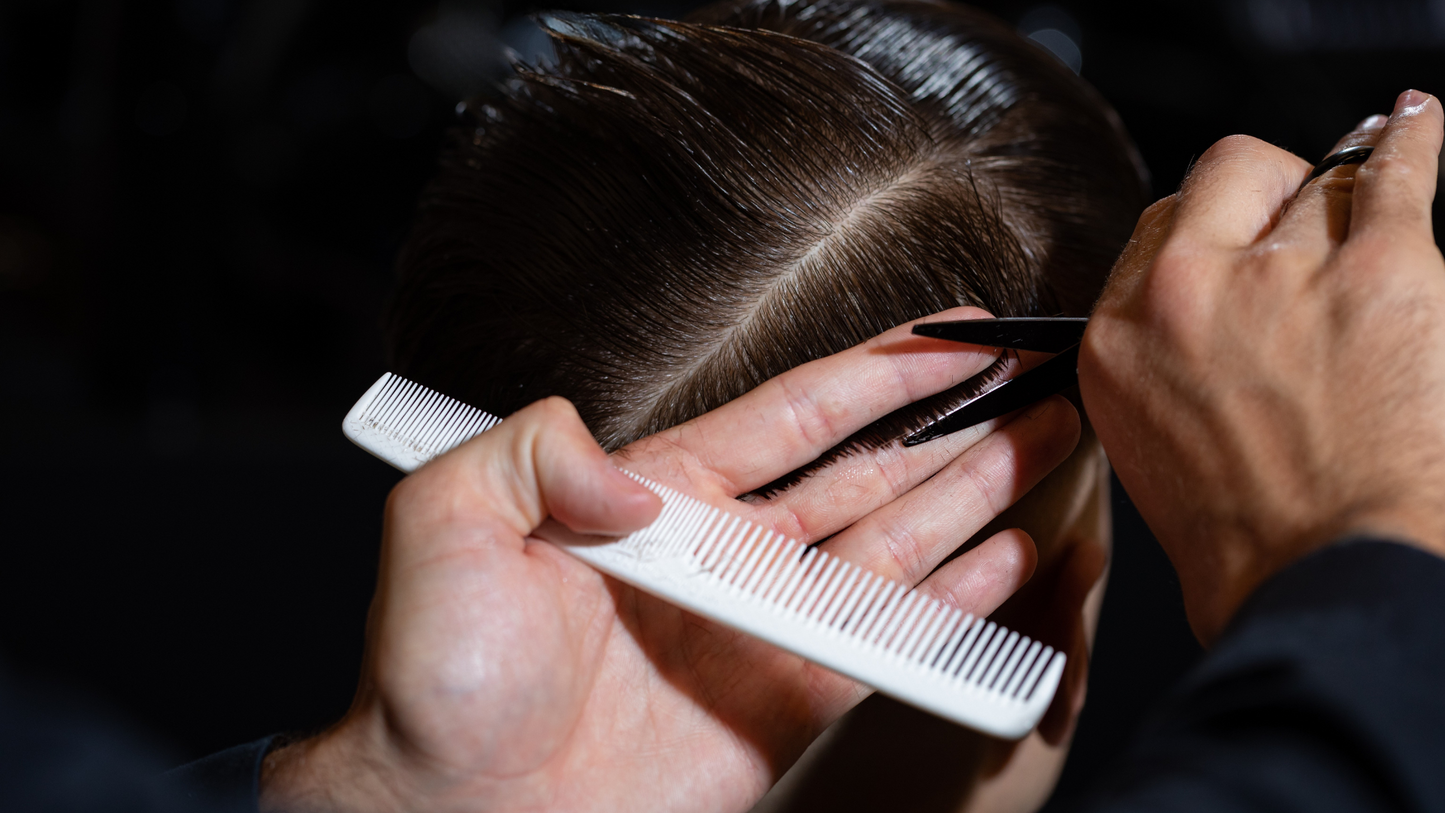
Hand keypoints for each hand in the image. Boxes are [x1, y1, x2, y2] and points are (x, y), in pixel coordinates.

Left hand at [260, 306, 1081, 812]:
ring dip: (974, 495)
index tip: (954, 334)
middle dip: (954, 422)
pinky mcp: (780, 704)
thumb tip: (636, 466)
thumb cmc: (435, 680)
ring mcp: (758, 628)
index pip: (794, 413)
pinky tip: (1007, 559)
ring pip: (893, 545)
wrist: (452, 811)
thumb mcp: (447, 516)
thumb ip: (536, 445)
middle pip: (866, 469)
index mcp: (657, 495)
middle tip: (1033, 380)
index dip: (880, 371)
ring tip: (1047, 446)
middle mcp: (721, 553)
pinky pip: (885, 642)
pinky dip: (953, 603)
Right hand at [1079, 90, 1444, 642]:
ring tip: (1371, 182)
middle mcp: (1186, 295)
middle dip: (1262, 193)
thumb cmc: (1247, 546)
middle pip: (1223, 179)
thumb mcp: (1153, 448)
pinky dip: (1412, 142)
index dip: (1207, 231)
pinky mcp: (1381, 272)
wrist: (1321, 584)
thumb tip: (1206, 321)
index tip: (1235, 240)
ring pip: (1317, 182)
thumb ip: (1165, 364)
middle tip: (1296, 222)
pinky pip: (1397, 175)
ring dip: (1345, 197)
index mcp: (1119, 342)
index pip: (1157, 231)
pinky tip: (1414, 125)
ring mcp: (1281, 276)